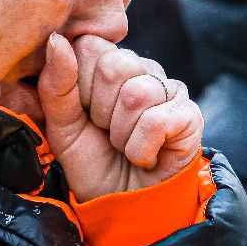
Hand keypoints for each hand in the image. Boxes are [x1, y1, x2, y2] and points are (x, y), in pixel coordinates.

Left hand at [37, 34, 202, 201]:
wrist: (122, 205)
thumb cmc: (92, 161)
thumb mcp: (61, 125)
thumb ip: (56, 84)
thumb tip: (56, 40)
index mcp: (108, 62)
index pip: (88, 45)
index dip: (78, 87)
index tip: (84, 114)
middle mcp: (142, 68)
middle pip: (113, 67)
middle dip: (100, 112)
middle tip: (107, 133)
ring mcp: (170, 89)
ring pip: (135, 95)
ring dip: (121, 135)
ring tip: (125, 145)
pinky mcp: (190, 115)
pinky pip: (157, 122)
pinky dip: (141, 149)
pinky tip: (146, 156)